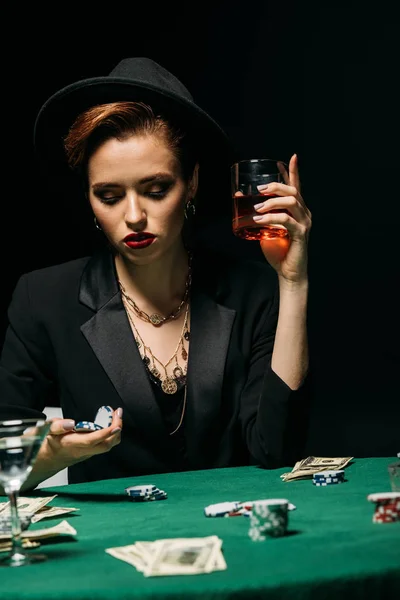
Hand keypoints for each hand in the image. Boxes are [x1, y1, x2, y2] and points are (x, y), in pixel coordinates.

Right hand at [42, 407, 122, 466]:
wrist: (48, 459)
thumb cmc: (49, 443)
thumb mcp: (47, 430)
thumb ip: (57, 425)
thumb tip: (71, 423)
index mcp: (71, 444)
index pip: (92, 440)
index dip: (106, 433)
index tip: (116, 423)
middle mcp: (82, 450)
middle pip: (105, 445)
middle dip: (116, 430)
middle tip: (118, 413)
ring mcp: (88, 453)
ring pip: (108, 446)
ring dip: (115, 432)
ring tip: (116, 416)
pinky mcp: (91, 452)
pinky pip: (105, 445)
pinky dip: (112, 434)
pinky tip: (110, 423)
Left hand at [254, 154, 311, 284]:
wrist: (288, 272)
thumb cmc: (278, 251)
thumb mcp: (265, 229)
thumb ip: (259, 215)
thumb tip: (240, 199)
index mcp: (297, 210)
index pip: (296, 187)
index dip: (294, 171)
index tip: (292, 157)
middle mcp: (304, 213)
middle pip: (293, 191)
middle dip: (275, 186)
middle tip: (259, 191)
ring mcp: (304, 223)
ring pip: (291, 202)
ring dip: (272, 202)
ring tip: (257, 208)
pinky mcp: (301, 234)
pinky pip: (286, 220)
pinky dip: (271, 218)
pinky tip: (260, 221)